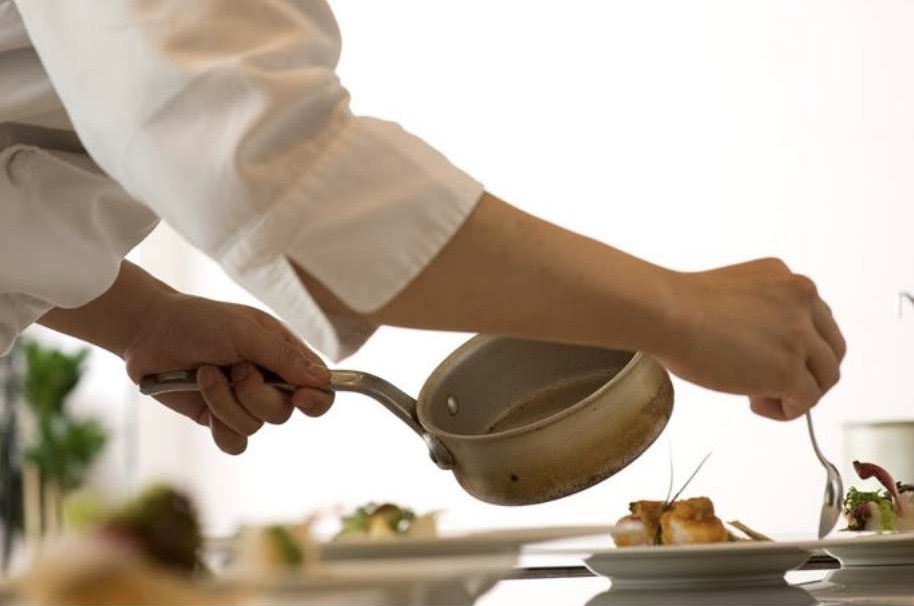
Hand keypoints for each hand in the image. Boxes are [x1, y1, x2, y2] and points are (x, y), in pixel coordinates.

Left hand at [122, 293, 332, 453]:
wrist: (149, 331)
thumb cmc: (200, 321)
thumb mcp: (246, 331)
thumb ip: (284, 357)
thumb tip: (323, 380)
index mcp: (284, 357)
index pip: (320, 388)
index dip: (317, 398)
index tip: (301, 396)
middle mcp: (269, 383)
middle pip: (285, 412)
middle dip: (255, 394)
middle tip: (234, 368)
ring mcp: (243, 403)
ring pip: (255, 426)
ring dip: (225, 402)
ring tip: (205, 374)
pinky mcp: (217, 419)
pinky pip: (234, 443)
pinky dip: (220, 427)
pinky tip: (205, 405)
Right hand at [655, 258, 845, 419]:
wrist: (665, 313)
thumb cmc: (679, 306)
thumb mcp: (736, 293)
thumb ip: (761, 311)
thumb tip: (764, 350)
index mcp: (788, 280)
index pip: (817, 321)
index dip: (796, 347)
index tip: (768, 358)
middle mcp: (803, 302)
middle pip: (830, 349)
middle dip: (805, 371)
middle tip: (769, 382)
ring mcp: (800, 337)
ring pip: (825, 377)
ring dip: (796, 391)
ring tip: (757, 394)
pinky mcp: (789, 370)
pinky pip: (806, 401)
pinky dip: (786, 410)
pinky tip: (756, 403)